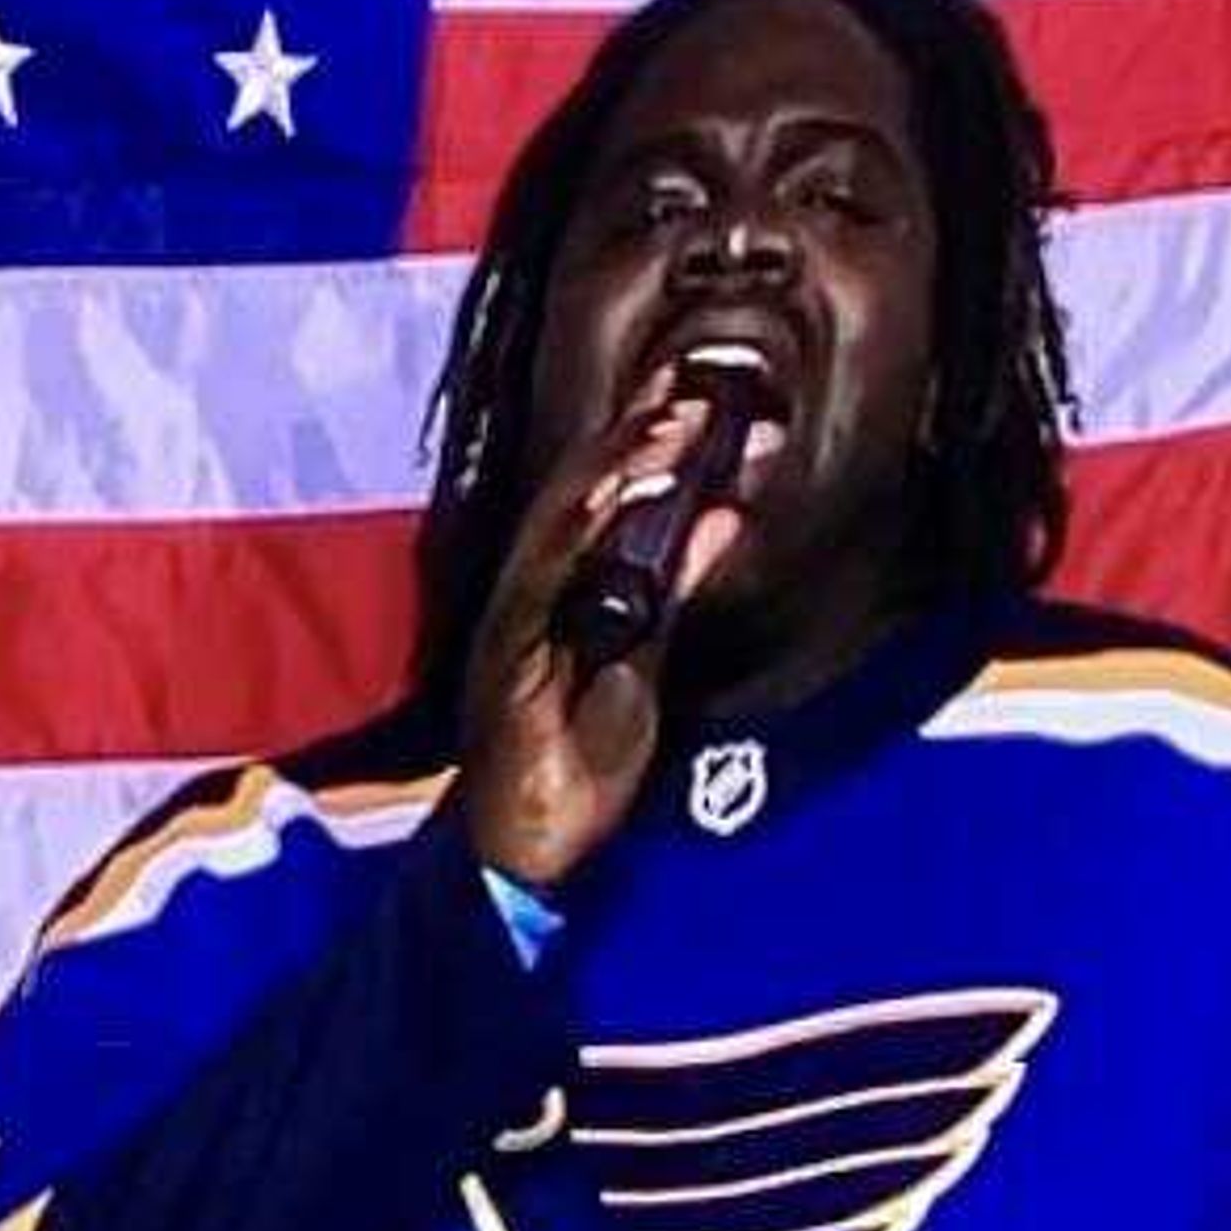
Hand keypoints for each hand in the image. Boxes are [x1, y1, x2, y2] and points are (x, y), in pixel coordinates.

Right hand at [457, 365, 746, 890]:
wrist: (529, 849)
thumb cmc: (579, 763)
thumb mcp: (647, 663)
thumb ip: (674, 590)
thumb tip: (721, 514)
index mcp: (561, 590)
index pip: (603, 497)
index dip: (647, 438)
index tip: (701, 390)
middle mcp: (530, 592)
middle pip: (579, 492)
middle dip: (637, 432)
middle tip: (697, 381)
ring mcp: (514, 620)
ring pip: (561, 523)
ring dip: (618, 467)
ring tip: (674, 422)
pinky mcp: (508, 656)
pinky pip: (543, 579)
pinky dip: (580, 530)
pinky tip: (619, 492)